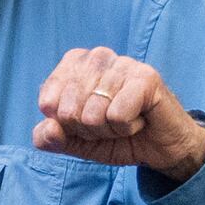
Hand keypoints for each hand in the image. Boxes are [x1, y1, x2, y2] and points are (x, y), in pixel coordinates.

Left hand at [33, 46, 204, 181]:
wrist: (158, 148)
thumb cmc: (114, 135)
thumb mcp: (74, 141)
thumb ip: (50, 137)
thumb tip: (47, 129)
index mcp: (74, 63)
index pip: (48, 102)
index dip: (65, 124)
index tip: (85, 121)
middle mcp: (97, 56)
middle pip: (68, 110)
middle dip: (86, 130)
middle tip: (108, 123)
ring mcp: (122, 63)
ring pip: (92, 115)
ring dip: (109, 130)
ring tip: (125, 121)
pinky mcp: (146, 77)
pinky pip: (117, 115)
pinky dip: (126, 128)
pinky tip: (139, 119)